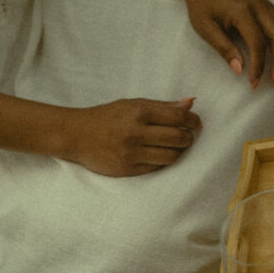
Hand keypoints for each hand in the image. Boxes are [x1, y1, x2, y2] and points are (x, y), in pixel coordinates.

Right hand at [67, 97, 201, 175]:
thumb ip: (164, 105)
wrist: (77, 135)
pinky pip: (155, 168)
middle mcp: (135, 132)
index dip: (193, 120)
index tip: (196, 123)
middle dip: (189, 137)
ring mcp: (130, 153)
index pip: (178, 117)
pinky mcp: (125, 169)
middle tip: (188, 135)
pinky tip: (161, 154)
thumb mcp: (134, 104)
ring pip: (170, 156)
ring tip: (177, 146)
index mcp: (139, 112)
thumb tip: (191, 103)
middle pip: (177, 138)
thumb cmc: (108, 116)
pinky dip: (163, 161)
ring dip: (179, 151)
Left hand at [183, 0, 273, 88]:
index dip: (258, 65)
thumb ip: (224, 48)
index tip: (254, 83)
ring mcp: (266, 4)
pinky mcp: (269, 5)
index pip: (257, 42)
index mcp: (242, 11)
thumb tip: (240, 70)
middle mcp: (259, 6)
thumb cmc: (203, 8)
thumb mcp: (206, 29)